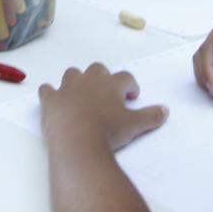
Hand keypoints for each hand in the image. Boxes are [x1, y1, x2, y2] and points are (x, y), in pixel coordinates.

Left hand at [39, 64, 167, 150]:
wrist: (78, 142)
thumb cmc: (108, 131)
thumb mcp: (134, 126)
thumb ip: (151, 116)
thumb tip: (164, 110)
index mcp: (111, 84)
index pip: (125, 77)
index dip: (130, 86)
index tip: (132, 96)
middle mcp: (89, 81)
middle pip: (98, 69)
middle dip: (104, 78)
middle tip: (108, 96)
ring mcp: (67, 88)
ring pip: (72, 74)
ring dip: (77, 81)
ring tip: (83, 96)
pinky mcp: (51, 100)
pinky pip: (47, 90)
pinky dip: (50, 93)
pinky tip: (54, 100)